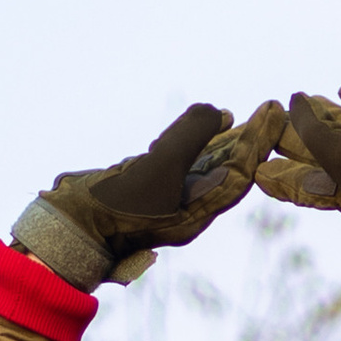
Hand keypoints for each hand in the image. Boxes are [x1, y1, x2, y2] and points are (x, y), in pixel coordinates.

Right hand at [11, 100, 284, 292]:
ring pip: (205, 166)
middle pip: (228, 170)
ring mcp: (164, 201)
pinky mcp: (145, 191)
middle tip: (271, 110)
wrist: (66, 231)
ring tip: (245, 115)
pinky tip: (204, 128)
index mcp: (195, 213)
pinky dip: (195, 145)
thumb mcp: (156, 168)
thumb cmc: (112, 207)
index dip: (258, 141)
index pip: (238, 173)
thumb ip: (189, 137)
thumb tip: (219, 113)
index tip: (273, 111)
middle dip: (250, 140)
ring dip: (225, 140)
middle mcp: (186, 210)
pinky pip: (181, 166)